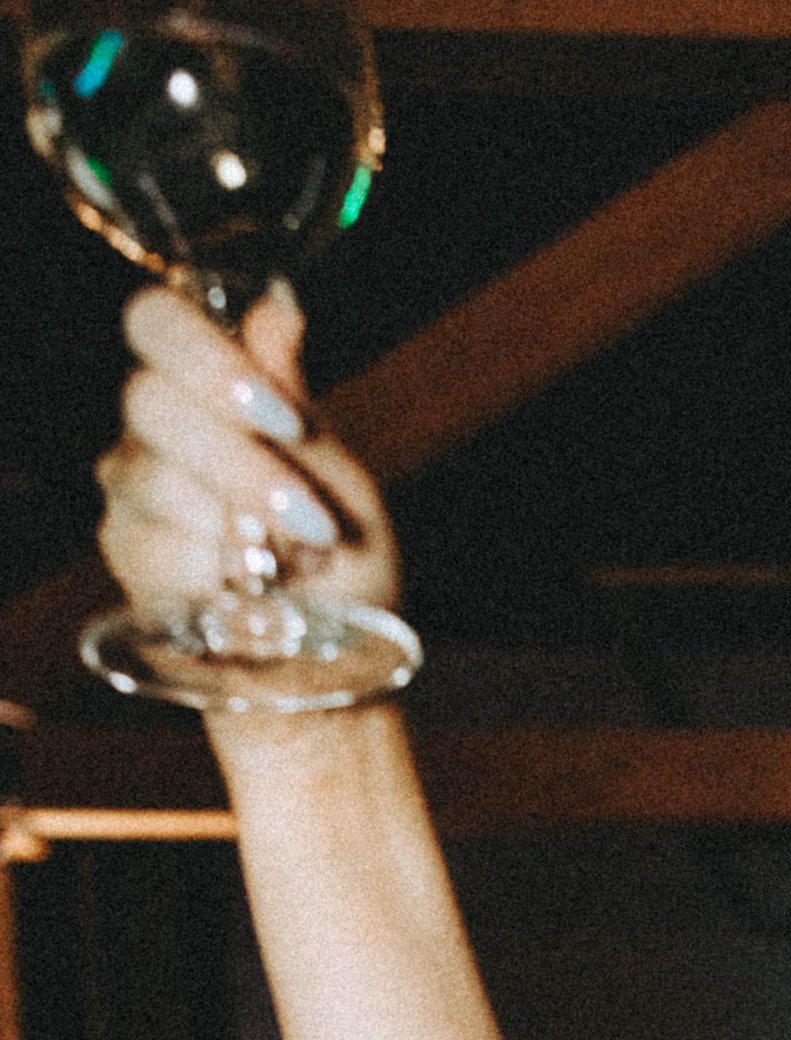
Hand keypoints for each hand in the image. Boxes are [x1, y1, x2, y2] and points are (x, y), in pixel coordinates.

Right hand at [96, 281, 400, 635]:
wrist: (329, 659)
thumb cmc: (339, 563)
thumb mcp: (339, 476)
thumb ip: (293, 395)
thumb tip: (277, 305)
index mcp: (205, 385)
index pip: (157, 321)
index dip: (210, 360)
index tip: (287, 423)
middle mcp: (155, 426)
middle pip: (151, 402)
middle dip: (241, 467)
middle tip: (313, 523)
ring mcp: (134, 489)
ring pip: (154, 481)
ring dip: (239, 530)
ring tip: (298, 568)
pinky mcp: (128, 553)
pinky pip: (153, 549)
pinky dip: (215, 575)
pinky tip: (252, 594)